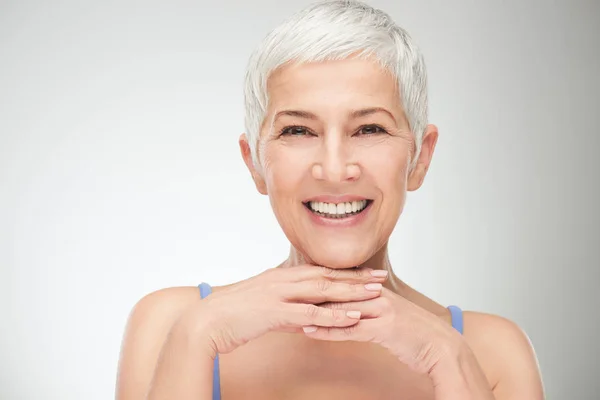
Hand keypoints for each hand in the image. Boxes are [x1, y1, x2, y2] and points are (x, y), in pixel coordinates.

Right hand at [186, 266, 388, 354]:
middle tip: (380, 278)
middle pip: (326, 276)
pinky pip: (310, 313)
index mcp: (280, 277)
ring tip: (375, 294)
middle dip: (355, 278)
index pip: (319, 271)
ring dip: (351, 292)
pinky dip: (333, 315)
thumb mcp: (264, 308)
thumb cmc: (232, 315)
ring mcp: (279, 294)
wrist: (207, 322)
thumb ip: (287, 311)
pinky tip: (352, 316)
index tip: (366, 273)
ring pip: (322, 291)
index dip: (345, 272)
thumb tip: (306, 320)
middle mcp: (283, 281)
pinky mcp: (274, 312)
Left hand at [303, 287, 463, 375]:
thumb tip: (350, 307)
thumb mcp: (391, 314)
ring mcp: (381, 310)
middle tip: (285, 294)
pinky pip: (350, 329)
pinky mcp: (384, 328)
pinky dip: (328, 330)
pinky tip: (310, 331)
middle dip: (310, 293)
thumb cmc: (415, 332)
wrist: (441, 346)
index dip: (317, 283)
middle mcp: (377, 295)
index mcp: (377, 290)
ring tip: (289, 312)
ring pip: (340, 308)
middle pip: (337, 290)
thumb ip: (370, 307)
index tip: (295, 284)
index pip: (341, 282)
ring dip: (313, 311)